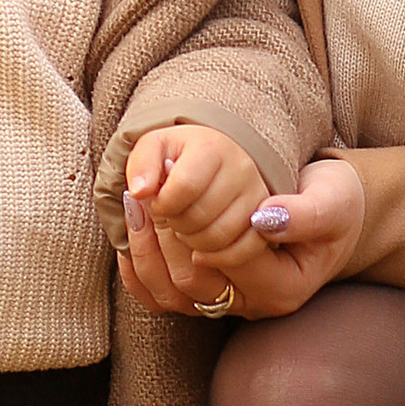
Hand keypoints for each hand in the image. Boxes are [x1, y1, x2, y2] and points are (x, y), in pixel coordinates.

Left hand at [117, 153, 363, 321]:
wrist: (333, 212)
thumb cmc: (336, 204)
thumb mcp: (332, 202)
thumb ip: (303, 214)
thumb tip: (262, 219)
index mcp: (282, 287)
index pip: (225, 258)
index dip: (195, 223)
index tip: (171, 186)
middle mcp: (252, 304)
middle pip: (190, 281)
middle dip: (161, 236)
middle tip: (141, 192)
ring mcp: (229, 303)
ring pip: (169, 292)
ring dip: (145, 248)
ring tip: (134, 204)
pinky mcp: (211, 294)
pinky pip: (162, 295)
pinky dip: (141, 267)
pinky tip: (132, 231)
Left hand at [121, 121, 269, 261]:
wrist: (214, 160)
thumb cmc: (178, 157)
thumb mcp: (153, 150)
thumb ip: (141, 166)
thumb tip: (138, 192)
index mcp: (211, 148)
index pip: (183, 187)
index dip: (162, 204)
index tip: (157, 203)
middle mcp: (242, 170)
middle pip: (200, 217)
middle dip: (175, 224)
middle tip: (171, 218)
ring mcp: (257, 197)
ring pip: (219, 238)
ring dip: (193, 243)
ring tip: (185, 230)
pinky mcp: (266, 223)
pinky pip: (244, 252)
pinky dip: (218, 257)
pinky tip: (201, 251)